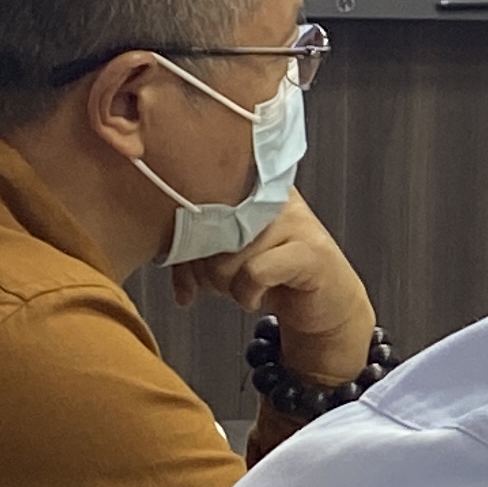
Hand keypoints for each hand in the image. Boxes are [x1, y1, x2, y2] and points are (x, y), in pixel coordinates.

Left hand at [171, 186, 376, 385]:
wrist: (325, 302)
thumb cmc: (274, 274)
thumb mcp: (223, 259)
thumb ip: (190, 252)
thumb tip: (163, 256)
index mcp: (251, 183)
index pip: (197, 200)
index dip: (186, 241)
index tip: (190, 267)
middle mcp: (273, 194)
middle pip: (210, 230)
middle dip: (206, 269)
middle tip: (223, 281)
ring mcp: (296, 219)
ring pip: (228, 254)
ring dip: (228, 285)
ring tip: (246, 286)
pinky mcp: (311, 250)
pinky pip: (254, 272)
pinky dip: (248, 294)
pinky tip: (260, 295)